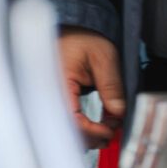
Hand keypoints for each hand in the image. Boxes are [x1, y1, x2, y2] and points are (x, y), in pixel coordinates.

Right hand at [60, 27, 126, 148]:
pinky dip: (79, 129)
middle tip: (112, 133)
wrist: (71, 30)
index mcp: (57, 82)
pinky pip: (62, 122)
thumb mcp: (104, 58)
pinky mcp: (53, 100)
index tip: (110, 131)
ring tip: (106, 130)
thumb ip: (111, 86)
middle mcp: (47, 93)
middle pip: (63, 129)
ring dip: (85, 136)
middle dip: (90, 137)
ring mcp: (48, 98)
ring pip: (62, 129)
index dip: (91, 130)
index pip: (70, 117)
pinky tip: (94, 127)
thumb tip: (118, 114)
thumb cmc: (84, 39)